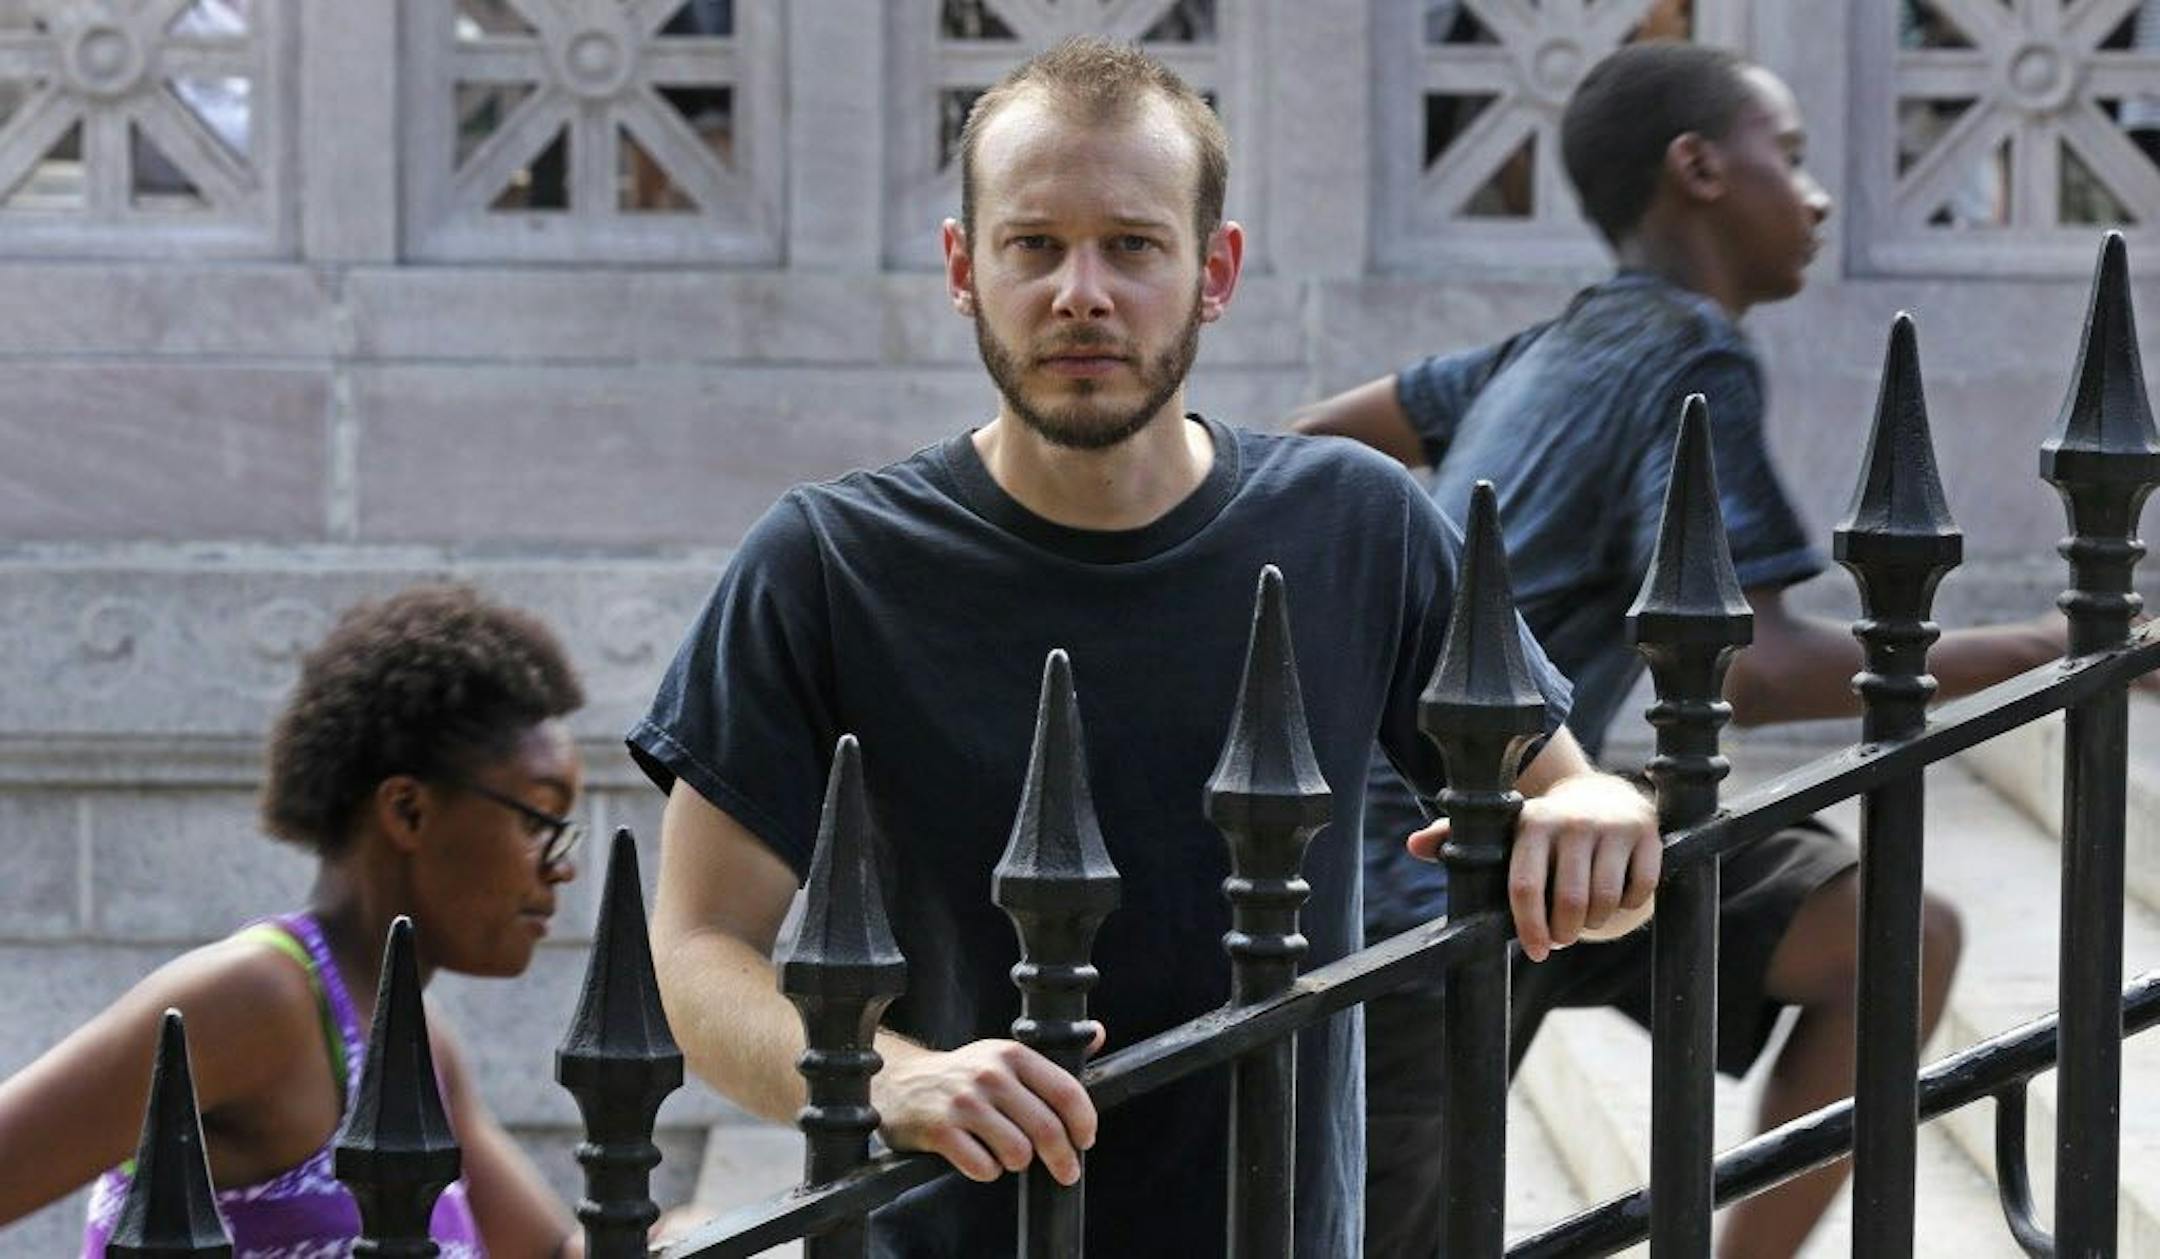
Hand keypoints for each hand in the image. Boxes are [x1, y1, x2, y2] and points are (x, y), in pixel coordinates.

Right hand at [870, 1035, 1100, 1184]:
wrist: (899, 1083)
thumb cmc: (961, 1075)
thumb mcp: (1003, 1056)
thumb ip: (1051, 1054)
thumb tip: (1098, 1034)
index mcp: (1011, 1054)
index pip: (1066, 1091)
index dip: (1084, 1122)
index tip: (1086, 1140)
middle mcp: (989, 1074)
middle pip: (1046, 1129)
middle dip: (1063, 1159)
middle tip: (1066, 1173)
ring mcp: (963, 1103)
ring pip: (1017, 1153)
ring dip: (1017, 1163)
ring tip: (1007, 1154)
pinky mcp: (940, 1130)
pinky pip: (983, 1168)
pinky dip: (987, 1171)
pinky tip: (979, 1157)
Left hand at [1408, 772, 1659, 961]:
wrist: (1604, 795)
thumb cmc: (1543, 828)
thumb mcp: (1505, 829)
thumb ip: (1458, 837)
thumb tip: (1413, 846)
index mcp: (1532, 823)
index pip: (1525, 887)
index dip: (1530, 928)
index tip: (1537, 951)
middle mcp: (1572, 822)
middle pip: (1569, 901)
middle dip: (1565, 932)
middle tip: (1562, 938)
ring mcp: (1613, 827)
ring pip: (1605, 901)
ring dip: (1595, 924)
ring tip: (1584, 920)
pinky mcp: (1648, 835)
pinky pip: (1640, 891)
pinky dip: (1630, 906)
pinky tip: (1617, 899)